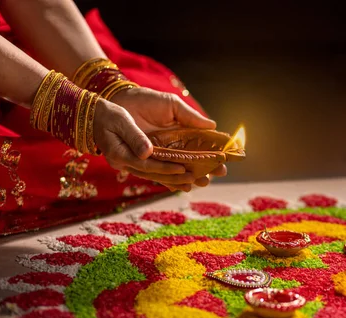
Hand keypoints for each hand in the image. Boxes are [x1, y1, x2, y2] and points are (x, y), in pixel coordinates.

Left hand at [110, 87, 226, 188]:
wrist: (120, 102)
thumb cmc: (147, 101)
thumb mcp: (172, 106)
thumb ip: (190, 117)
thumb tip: (212, 125)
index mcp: (182, 135)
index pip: (202, 148)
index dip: (214, 155)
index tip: (225, 161)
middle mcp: (173, 148)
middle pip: (194, 163)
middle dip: (207, 169)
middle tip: (218, 173)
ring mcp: (161, 156)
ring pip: (179, 171)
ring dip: (192, 178)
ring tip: (202, 182)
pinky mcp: (146, 162)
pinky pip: (160, 175)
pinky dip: (172, 182)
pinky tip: (184, 187)